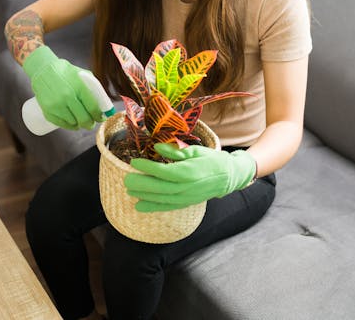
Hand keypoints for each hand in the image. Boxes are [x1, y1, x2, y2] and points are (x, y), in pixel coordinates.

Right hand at [22, 45, 102, 129]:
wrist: (42, 69)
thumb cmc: (65, 72)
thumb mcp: (82, 75)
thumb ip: (93, 88)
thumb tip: (103, 103)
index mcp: (78, 87)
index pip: (93, 108)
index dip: (99, 116)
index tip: (100, 118)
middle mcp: (67, 96)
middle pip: (84, 119)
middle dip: (90, 124)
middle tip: (91, 123)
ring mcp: (56, 105)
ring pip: (73, 123)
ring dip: (79, 124)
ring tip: (80, 120)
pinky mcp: (47, 110)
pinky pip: (61, 124)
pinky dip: (69, 126)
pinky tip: (72, 123)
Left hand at [124, 143, 256, 212]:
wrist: (229, 176)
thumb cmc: (211, 160)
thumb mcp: (195, 150)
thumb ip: (175, 151)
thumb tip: (157, 147)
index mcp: (189, 172)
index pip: (163, 171)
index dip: (147, 167)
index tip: (134, 161)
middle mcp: (186, 187)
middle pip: (159, 187)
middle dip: (141, 184)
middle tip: (126, 179)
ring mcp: (186, 197)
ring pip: (162, 198)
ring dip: (144, 196)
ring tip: (129, 191)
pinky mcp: (186, 203)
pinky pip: (167, 207)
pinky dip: (153, 207)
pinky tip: (140, 206)